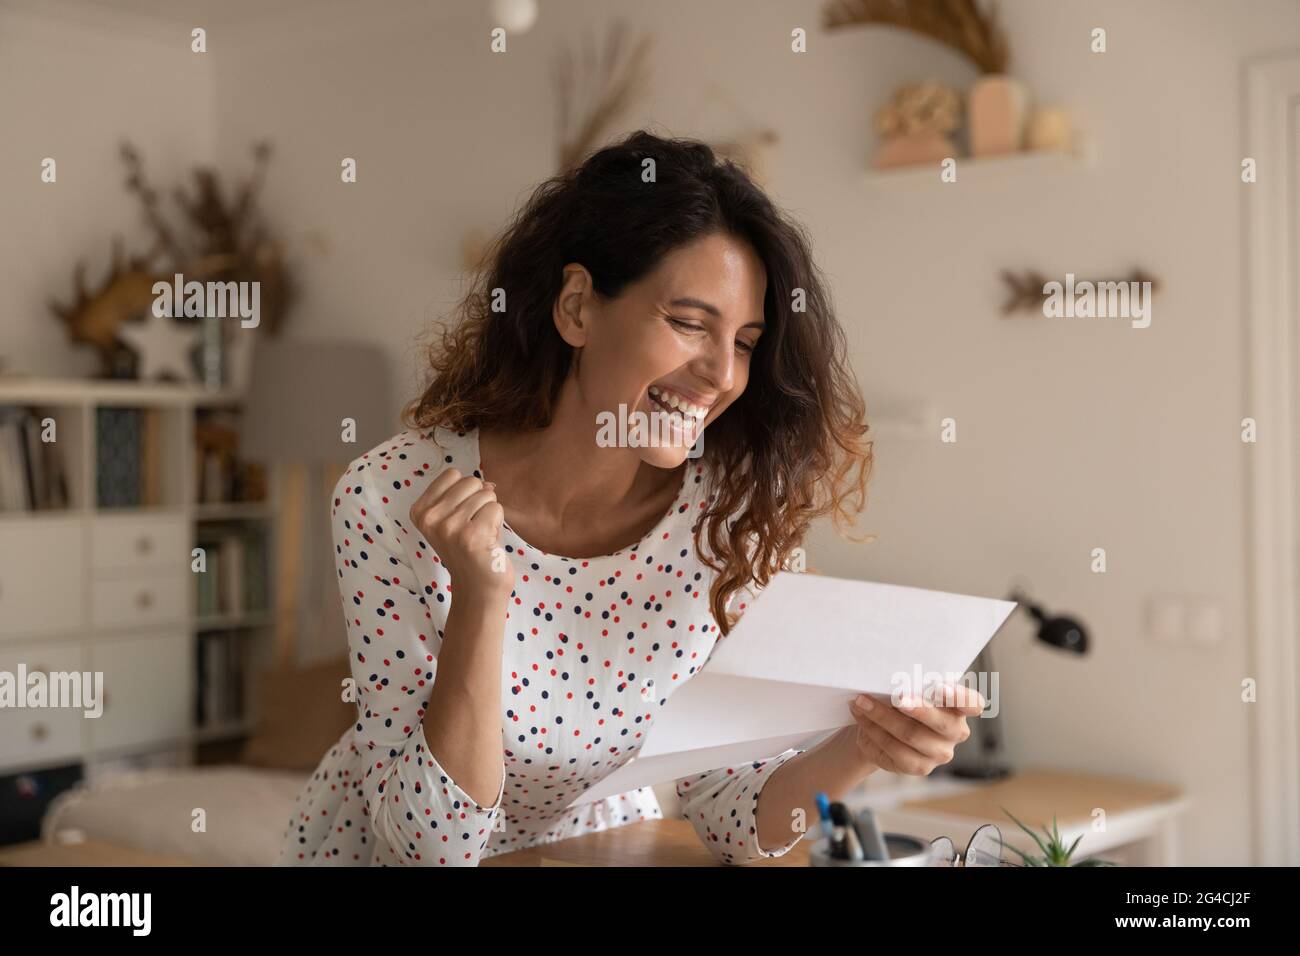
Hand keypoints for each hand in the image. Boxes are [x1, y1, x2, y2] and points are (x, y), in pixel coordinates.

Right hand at [409, 468, 513, 597]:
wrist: (477, 589)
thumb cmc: (470, 550)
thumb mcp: (457, 518)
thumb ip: (468, 496)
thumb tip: (489, 483)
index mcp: (420, 511)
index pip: (452, 474)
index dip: (466, 491)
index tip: (462, 515)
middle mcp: (430, 518)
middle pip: (470, 481)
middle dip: (480, 500)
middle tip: (475, 528)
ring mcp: (449, 527)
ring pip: (486, 494)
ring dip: (490, 514)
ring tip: (481, 536)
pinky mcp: (470, 536)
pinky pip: (496, 508)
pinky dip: (498, 523)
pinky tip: (488, 542)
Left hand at [845, 684, 984, 775]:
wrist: (882, 725)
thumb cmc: (901, 698)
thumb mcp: (909, 688)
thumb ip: (910, 684)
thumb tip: (892, 677)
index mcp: (960, 708)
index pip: (972, 704)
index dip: (959, 697)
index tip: (940, 687)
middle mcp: (956, 732)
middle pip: (940, 723)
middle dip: (917, 709)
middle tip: (897, 697)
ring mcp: (939, 753)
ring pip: (911, 736)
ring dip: (882, 717)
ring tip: (861, 702)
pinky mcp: (919, 767)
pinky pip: (894, 750)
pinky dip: (873, 731)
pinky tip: (861, 717)